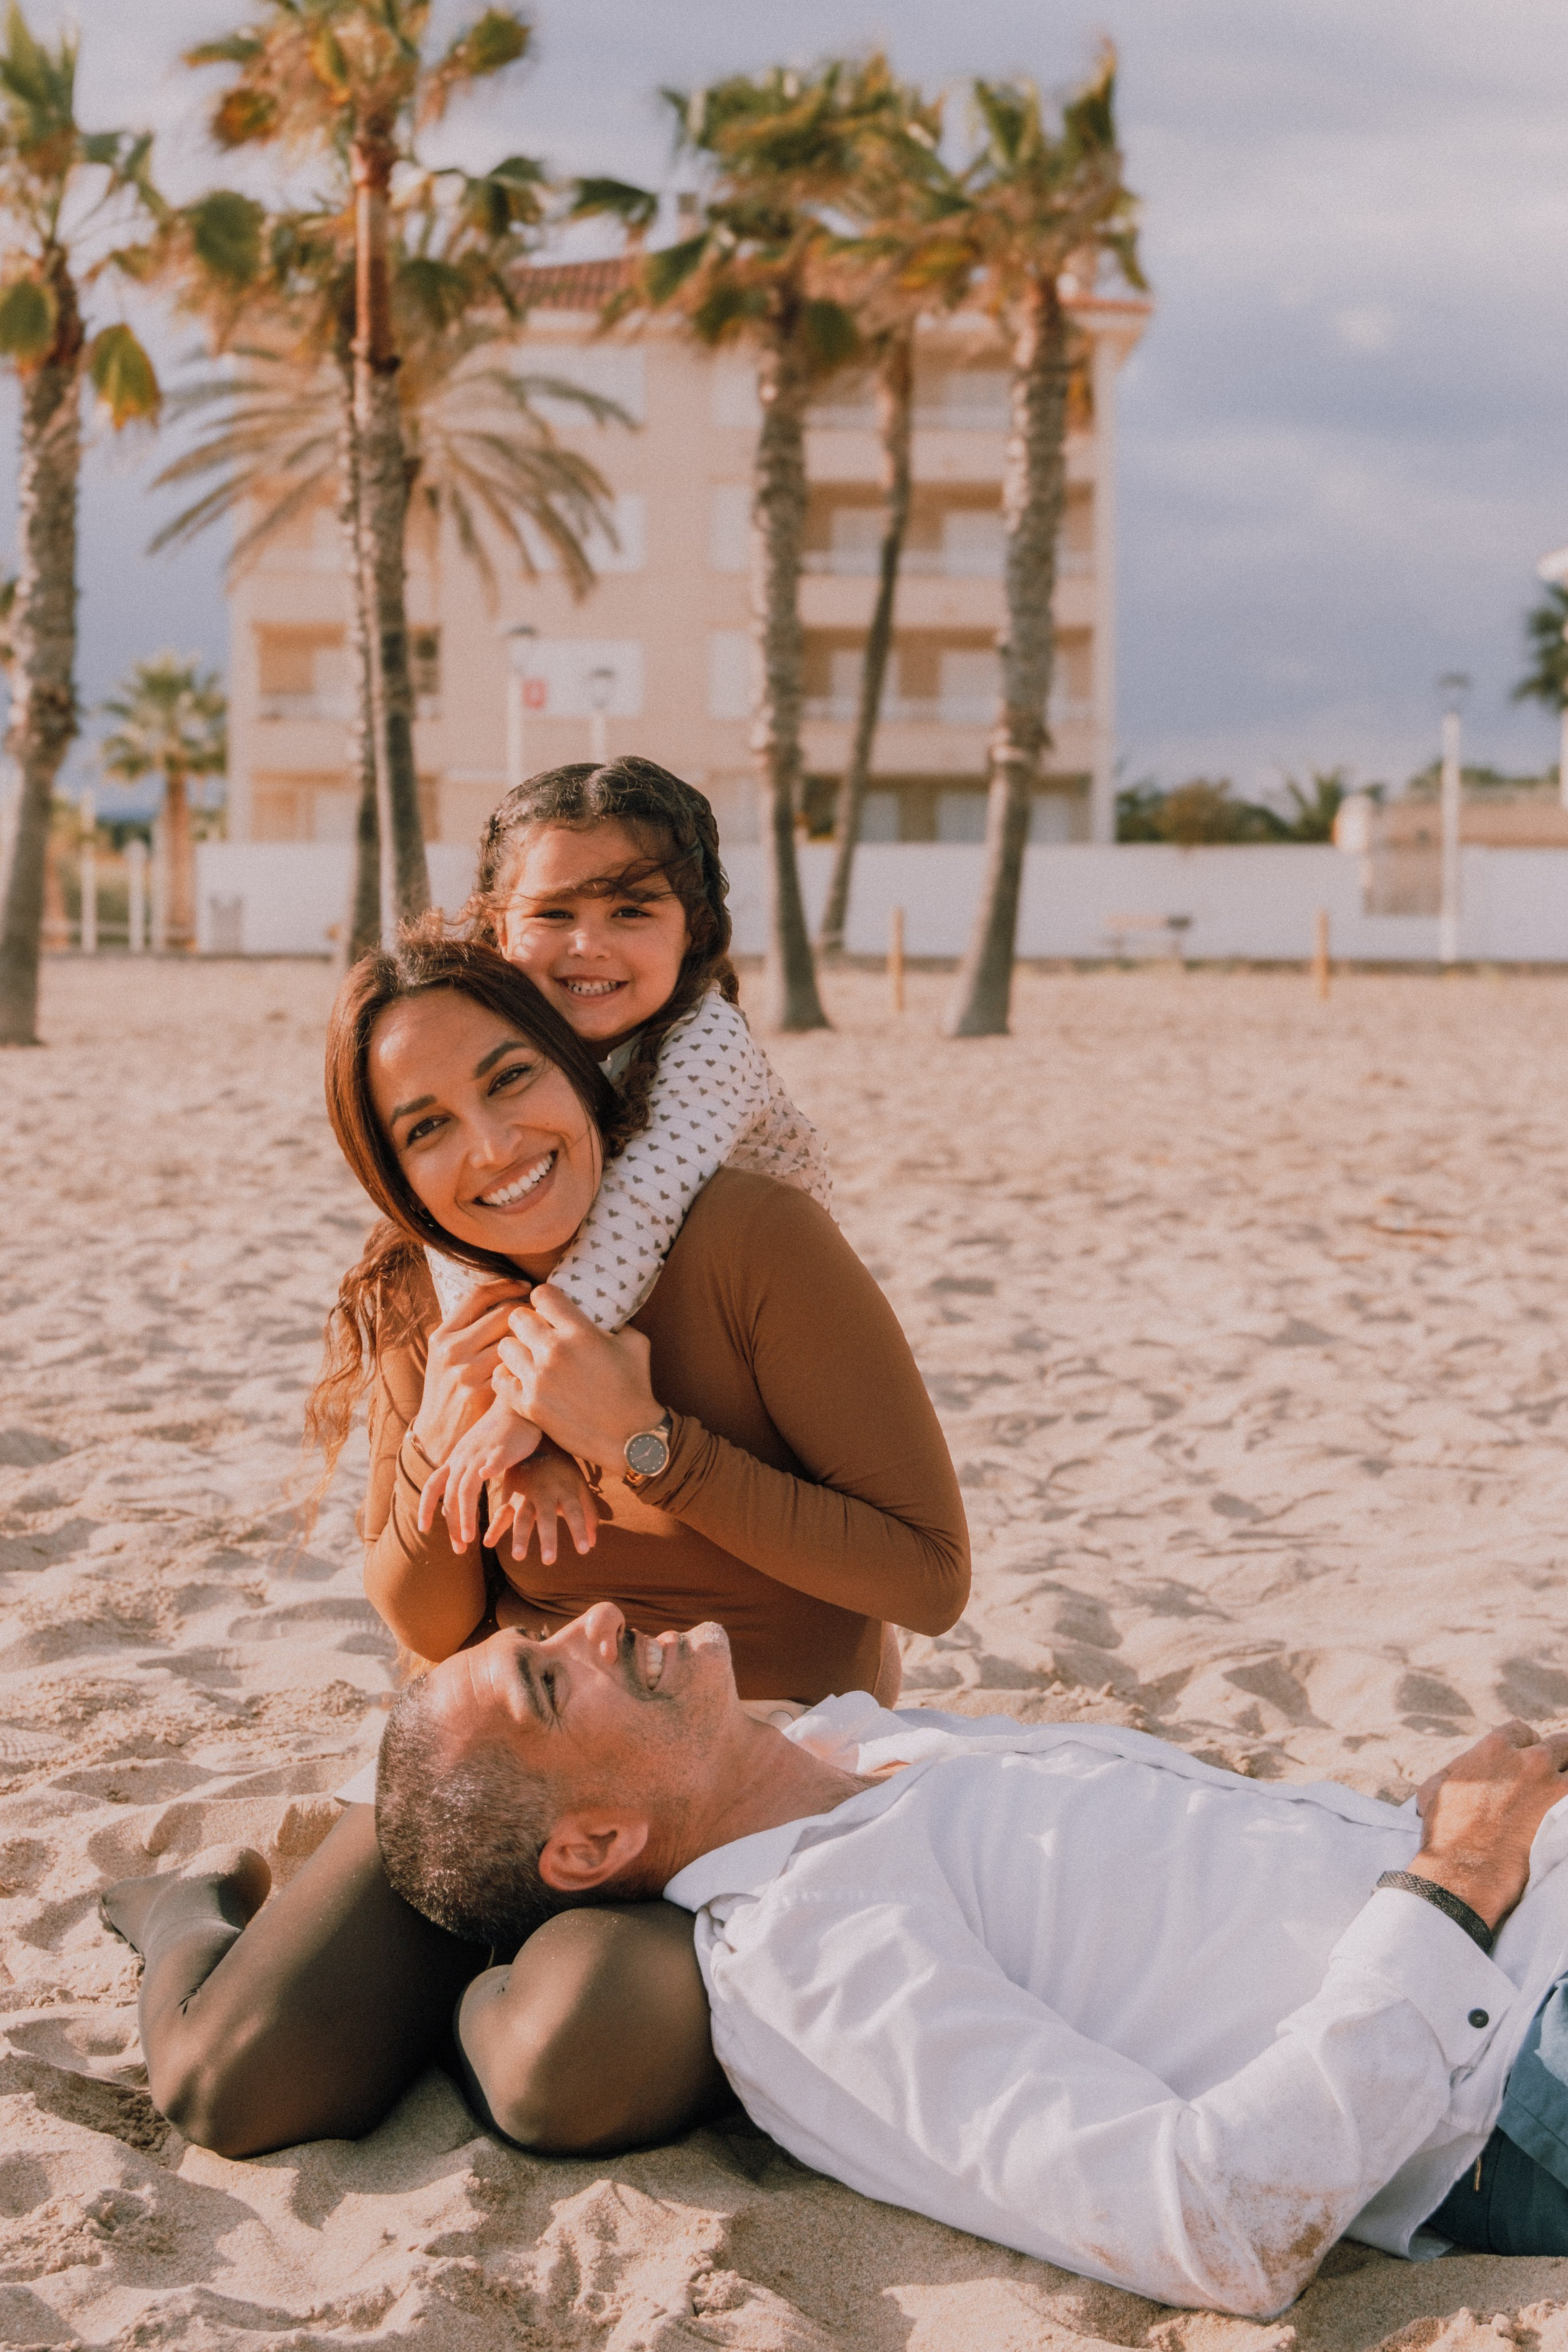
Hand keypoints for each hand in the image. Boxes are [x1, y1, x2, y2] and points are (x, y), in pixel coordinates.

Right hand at [411, 1281, 531, 1466]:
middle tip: (543, 1317)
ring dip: (534, 1338)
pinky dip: (531, 1363)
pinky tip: (539, 1365)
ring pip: (515, 1340)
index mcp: (442, 1336)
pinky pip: (517, 1368)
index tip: (526, 1286)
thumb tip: (502, 1299)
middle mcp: (452, 1350)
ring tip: (544, 1340)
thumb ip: (467, 1331)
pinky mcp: (483, 1395)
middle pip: (504, 1313)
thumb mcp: (445, 1358)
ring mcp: (467, 1373)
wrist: (437, 1438)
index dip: (506, 1285)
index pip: (479, 1295)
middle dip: (529, 1312)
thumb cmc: (449, 1393)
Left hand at [418, 1395, 542, 1550]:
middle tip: (459, 1549)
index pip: (433, 1486)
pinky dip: (489, 1467)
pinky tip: (488, 1476)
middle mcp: (463, 1458)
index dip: (426, 1507)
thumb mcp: (477, 1457)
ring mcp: (481, 1453)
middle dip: (451, 1524)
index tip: (423, 1529)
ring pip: (467, 1487)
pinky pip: (495, 1459)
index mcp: (457, 1461)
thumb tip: (456, 1500)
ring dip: (465, 1515)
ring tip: (469, 1539)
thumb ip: (468, 1477)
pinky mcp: (502, 1448)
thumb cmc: (500, 1436)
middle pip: (450, 1495)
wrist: (515, 1407)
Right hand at [486, 1445, 601, 1566]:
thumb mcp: (578, 1486)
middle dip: (548, 1538)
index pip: (575, 1511)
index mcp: (565, 1489)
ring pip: (522, 1517)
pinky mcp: (509, 1496)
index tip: (585, 1550)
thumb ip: (588, 1514)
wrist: (534, 1442)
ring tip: (519, 1557)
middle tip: (549, 1561)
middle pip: (547, 1517)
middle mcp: (545, 1492)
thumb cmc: (562, 1470)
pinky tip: (487, 1543)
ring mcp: (525, 1494)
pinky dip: (494, 1528)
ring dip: (519, 1537)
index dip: (579, 1529)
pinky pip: (501, 1513)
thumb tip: (593, 1543)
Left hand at [494, 1285, 662, 1469]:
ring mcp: (538, 1380)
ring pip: (505, 1347)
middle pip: (517, 1318)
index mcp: (579, 1332)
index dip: (545, 1299)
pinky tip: (521, 1379)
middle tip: (536, 1333)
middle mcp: (554, 1352)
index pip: (543, 1295)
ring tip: (528, 1357)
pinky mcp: (529, 1405)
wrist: (631, 1438)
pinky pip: (500, 1380)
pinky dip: (508, 1378)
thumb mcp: (635, 1343)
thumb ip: (615, 1321)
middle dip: (527, 1322)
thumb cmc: (636, 1388)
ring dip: (516, 1349)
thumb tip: (602, 1310)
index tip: (549, 1308)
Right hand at [1411, 1718, 1567, 1928]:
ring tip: (1558, 1794)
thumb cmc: (1445, 1831)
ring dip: (1565, 1777)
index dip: (1524, 1745)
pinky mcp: (1565, 1808)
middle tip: (1548, 1777)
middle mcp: (1527, 1758)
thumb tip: (1461, 1770)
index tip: (1524, 1761)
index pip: (1521, 1730)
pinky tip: (1562, 1814)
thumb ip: (1456, 1769)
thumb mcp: (1434, 1787)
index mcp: (1494, 1747)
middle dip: (1555, 1757)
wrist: (1468, 1868)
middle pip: (1557, 1744)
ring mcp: (1550, 1782)